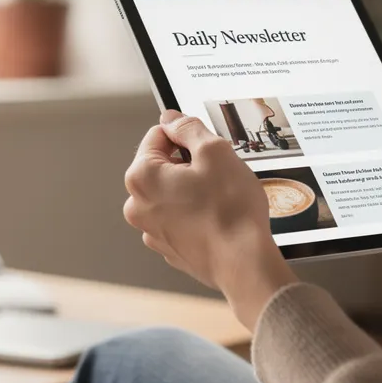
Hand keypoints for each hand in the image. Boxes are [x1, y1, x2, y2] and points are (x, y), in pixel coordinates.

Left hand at [123, 110, 297, 329]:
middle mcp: (138, 204)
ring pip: (172, 193)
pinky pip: (180, 219)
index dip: (186, 135)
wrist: (244, 264)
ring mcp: (152, 230)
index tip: (207, 146)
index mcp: (142, 176)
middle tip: (219, 173)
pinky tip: (218, 218)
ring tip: (221, 198)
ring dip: (192, 189)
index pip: (158, 135)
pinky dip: (195, 214)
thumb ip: (188, 128)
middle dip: (189, 164)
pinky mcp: (169, 248)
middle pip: (163, 166)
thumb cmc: (230, 210)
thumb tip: (171, 118)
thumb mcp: (215, 152)